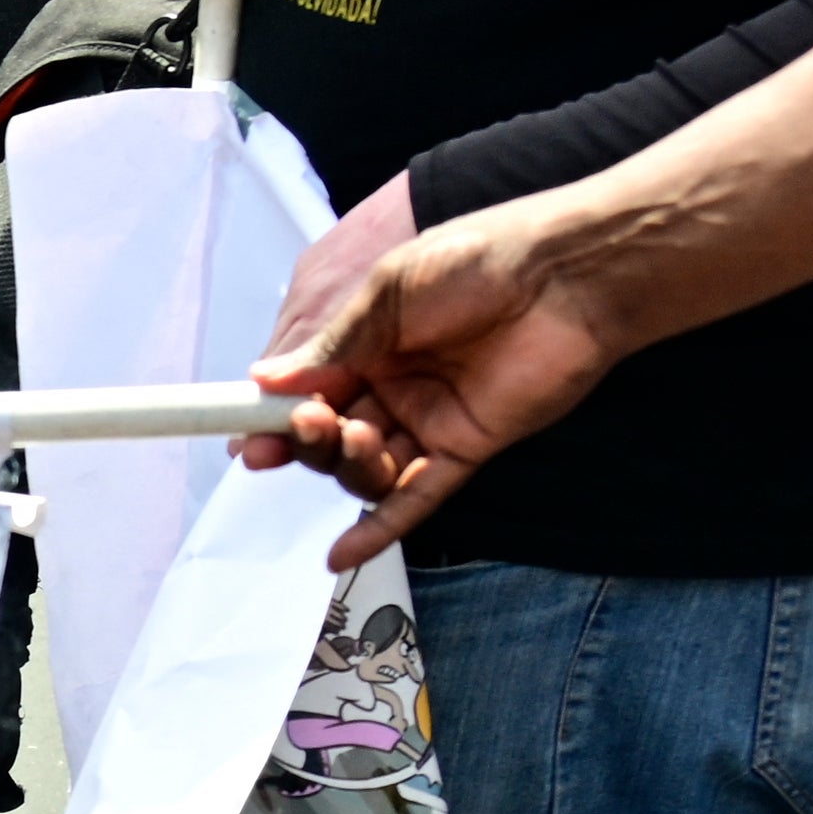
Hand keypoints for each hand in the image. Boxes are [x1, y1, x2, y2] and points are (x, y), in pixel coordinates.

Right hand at [247, 202, 631, 570]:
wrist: (568, 274)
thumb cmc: (482, 260)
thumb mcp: (388, 290)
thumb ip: (334, 343)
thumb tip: (267, 379)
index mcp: (368, 345)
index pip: (306, 392)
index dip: (273, 416)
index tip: (244, 432)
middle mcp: (392, 387)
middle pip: (331, 436)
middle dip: (305, 439)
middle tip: (300, 427)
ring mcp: (428, 421)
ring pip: (367, 467)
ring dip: (346, 462)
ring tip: (353, 435)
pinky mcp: (465, 448)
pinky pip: (415, 498)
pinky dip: (379, 526)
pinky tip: (339, 553)